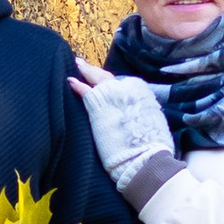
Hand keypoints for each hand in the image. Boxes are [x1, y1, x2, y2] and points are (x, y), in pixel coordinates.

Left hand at [71, 64, 174, 192]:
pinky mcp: (97, 106)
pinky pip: (85, 92)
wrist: (145, 158)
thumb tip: (140, 115)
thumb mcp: (152, 121)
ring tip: (76, 66)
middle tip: (83, 65)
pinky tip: (70, 81)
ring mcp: (110, 95)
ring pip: (96, 80)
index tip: (104, 82)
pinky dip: (77, 86)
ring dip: (85, 73)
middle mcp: (127, 88)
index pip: (122, 84)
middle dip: (95, 72)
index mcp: (142, 91)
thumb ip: (143, 113)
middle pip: (107, 78)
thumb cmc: (153, 147)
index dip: (111, 84)